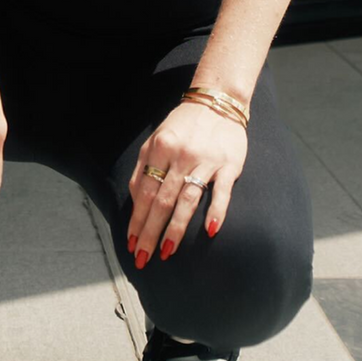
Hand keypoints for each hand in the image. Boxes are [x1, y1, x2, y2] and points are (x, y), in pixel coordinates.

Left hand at [126, 101, 248, 266]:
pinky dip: (217, 211)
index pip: (144, 191)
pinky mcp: (229, 165)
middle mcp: (181, 155)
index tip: (132, 243)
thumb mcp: (156, 139)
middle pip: (162, 200)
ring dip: (176, 228)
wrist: (218, 102)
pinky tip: (210, 230)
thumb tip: (135, 201)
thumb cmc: (183, 126)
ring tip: (166, 251)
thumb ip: (144, 167)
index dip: (137, 219)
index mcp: (160, 149)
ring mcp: (206, 161)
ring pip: (188, 200)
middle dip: (151, 232)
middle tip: (144, 258)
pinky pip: (222, 192)